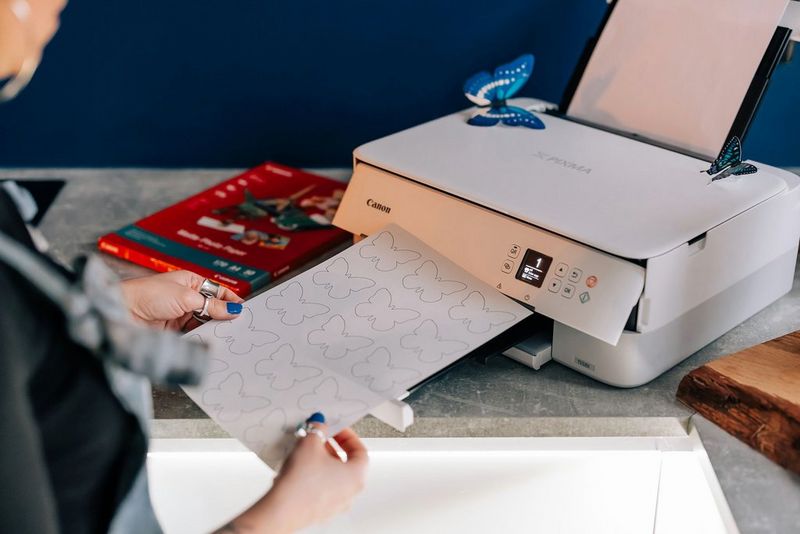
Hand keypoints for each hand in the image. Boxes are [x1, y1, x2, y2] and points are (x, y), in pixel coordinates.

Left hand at [120, 270, 243, 330]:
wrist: (122, 312)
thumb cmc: (148, 295)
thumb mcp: (186, 297)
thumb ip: (212, 305)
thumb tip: (234, 309)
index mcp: (190, 282)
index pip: (217, 290)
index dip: (230, 299)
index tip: (243, 310)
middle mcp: (186, 297)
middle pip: (212, 308)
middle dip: (223, 316)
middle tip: (238, 325)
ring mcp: (180, 314)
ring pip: (204, 322)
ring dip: (213, 328)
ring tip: (226, 335)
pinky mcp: (174, 330)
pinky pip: (194, 334)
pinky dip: (202, 338)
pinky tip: (210, 341)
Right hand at [217, 423, 367, 533]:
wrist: (281, 510)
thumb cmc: (300, 483)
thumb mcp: (310, 443)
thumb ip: (317, 429)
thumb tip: (319, 423)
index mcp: (356, 476)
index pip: (361, 450)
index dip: (348, 435)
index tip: (336, 429)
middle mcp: (350, 492)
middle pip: (348, 463)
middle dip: (333, 447)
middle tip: (321, 438)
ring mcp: (336, 504)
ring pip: (334, 476)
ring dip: (323, 461)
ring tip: (307, 451)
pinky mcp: (320, 510)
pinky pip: (322, 488)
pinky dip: (315, 476)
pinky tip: (299, 469)